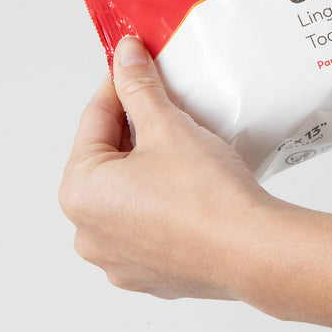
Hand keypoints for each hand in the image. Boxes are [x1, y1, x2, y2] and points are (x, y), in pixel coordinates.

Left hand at [58, 36, 278, 299]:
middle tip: (165, 105)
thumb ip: (139, 87)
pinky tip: (190, 188)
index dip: (119, 86)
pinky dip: (162, 204)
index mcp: (79, 193)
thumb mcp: (167, 126)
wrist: (251, 251)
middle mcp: (87, 233)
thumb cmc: (207, 195)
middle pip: (108, 160)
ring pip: (127, 195)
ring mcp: (117, 260)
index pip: (94, 120)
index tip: (135, 67)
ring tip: (182, 147)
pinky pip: (147, 226)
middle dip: (134, 130)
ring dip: (148, 168)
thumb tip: (126, 56)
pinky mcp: (149, 275)